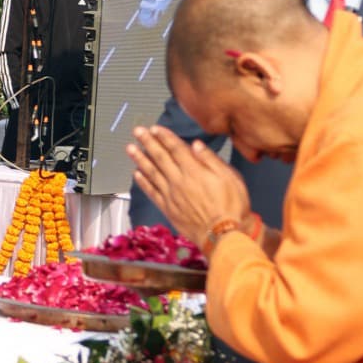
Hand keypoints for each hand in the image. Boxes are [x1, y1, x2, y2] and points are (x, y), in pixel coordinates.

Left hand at [125, 124, 250, 249]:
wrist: (223, 234)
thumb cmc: (231, 206)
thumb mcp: (230, 177)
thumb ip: (211, 159)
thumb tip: (196, 145)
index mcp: (194, 171)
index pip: (176, 148)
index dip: (164, 137)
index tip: (155, 128)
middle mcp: (179, 181)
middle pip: (160, 157)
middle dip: (148, 142)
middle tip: (137, 131)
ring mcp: (171, 195)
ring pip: (152, 173)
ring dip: (140, 159)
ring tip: (130, 149)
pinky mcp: (168, 209)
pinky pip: (152, 193)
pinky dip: (143, 183)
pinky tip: (136, 174)